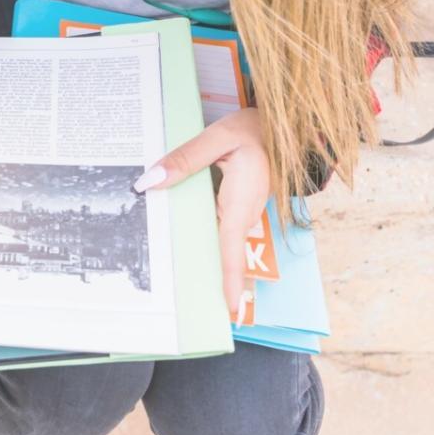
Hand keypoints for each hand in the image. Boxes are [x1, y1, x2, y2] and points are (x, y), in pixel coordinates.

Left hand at [133, 107, 270, 318]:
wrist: (283, 124)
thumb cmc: (255, 130)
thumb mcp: (218, 138)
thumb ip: (185, 159)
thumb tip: (150, 182)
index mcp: (242, 201)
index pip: (233, 248)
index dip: (230, 279)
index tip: (230, 309)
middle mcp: (244, 213)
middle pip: (223, 252)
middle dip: (210, 279)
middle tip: (190, 307)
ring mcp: (242, 211)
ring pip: (219, 240)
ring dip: (202, 258)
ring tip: (176, 281)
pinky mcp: (236, 205)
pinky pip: (218, 225)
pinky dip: (200, 234)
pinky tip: (176, 237)